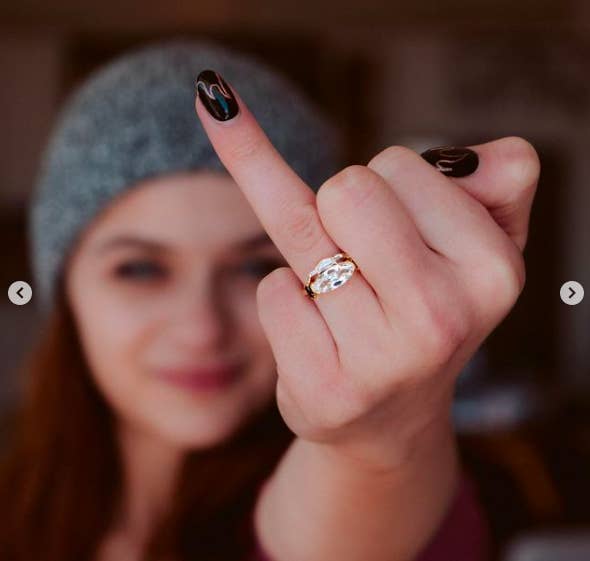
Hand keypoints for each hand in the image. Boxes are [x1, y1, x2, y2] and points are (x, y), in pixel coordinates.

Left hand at [195, 72, 539, 471]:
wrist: (391, 416)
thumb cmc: (429, 307)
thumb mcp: (480, 239)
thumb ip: (499, 178)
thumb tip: (486, 156)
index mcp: (492, 269)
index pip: (395, 163)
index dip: (384, 187)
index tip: (403, 230)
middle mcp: (443, 317)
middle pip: (344, 189)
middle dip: (339, 209)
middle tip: (363, 257)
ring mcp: (383, 360)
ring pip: (299, 231)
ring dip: (312, 255)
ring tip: (345, 297)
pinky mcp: (325, 388)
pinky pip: (273, 290)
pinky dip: (287, 298)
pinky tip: (320, 336)